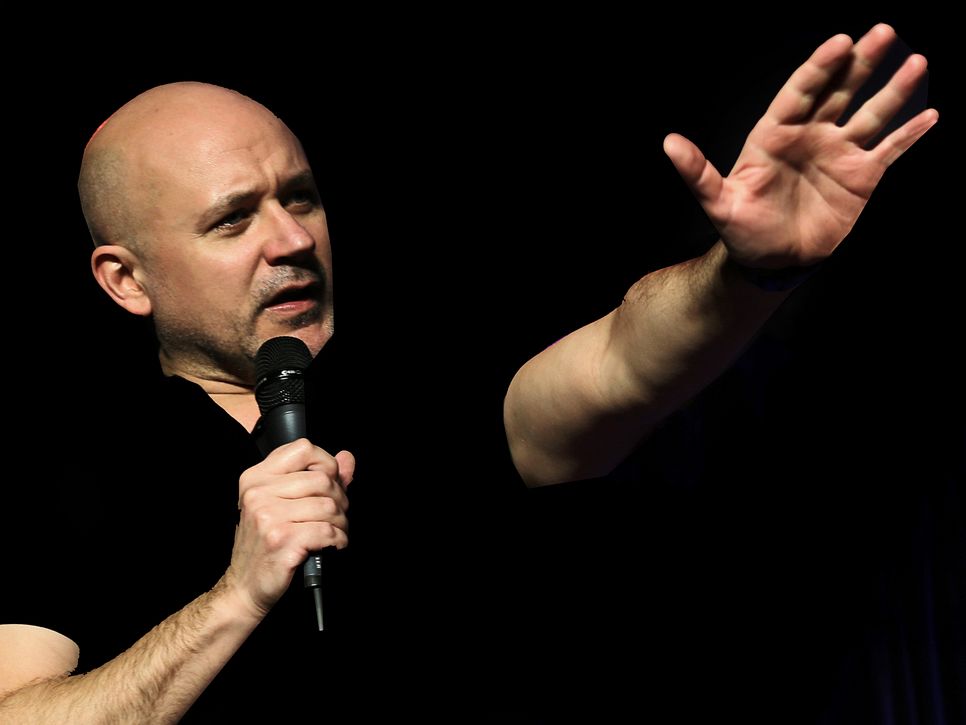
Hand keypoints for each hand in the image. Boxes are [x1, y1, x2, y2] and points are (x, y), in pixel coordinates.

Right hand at [225, 439, 352, 617]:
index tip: (330, 482)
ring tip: (335, 531)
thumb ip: (317, 477)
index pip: (303, 449)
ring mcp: (268, 517)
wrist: (244, 587)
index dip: (326, 464)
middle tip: (336, 515)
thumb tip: (347, 458)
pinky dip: (338, 540)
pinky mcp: (281, 541)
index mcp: (256, 478)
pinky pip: (327, 531)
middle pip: (322, 479)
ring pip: (329, 506)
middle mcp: (258, 493)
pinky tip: (332, 545)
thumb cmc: (265, 544)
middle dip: (340, 499)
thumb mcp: (283, 504)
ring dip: (342, 522)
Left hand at [663, 23, 937, 267]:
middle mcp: (810, 135)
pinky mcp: (860, 177)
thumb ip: (698, 172)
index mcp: (776, 134)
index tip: (840, 42)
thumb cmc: (742, 230)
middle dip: (860, 63)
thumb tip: (668, 144)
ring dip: (893, 90)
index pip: (801, 92)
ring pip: (870, 114)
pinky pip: (889, 150)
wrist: (770, 261)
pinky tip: (929, 114)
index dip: (820, 68)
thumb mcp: (718, 202)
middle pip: (839, 92)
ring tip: (917, 61)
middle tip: (882, 32)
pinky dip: (909, 134)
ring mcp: (838, 153)